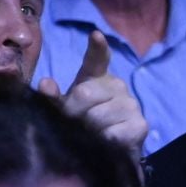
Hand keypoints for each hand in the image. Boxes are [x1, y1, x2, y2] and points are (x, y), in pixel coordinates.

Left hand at [40, 31, 147, 155]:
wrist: (107, 151)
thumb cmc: (83, 122)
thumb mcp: (65, 108)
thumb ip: (53, 97)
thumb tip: (45, 84)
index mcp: (96, 77)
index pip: (97, 58)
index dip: (97, 47)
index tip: (95, 35)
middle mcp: (116, 85)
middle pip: (85, 94)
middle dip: (72, 112)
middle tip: (72, 124)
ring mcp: (131, 104)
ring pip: (97, 115)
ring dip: (87, 130)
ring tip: (90, 134)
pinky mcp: (140, 125)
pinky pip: (113, 133)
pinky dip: (103, 140)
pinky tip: (105, 141)